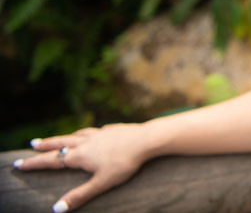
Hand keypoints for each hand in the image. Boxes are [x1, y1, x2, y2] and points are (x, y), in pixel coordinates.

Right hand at [14, 124, 152, 211]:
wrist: (147, 139)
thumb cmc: (125, 162)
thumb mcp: (101, 183)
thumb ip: (80, 195)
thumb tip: (56, 209)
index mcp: (81, 155)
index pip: (52, 160)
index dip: (35, 163)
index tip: (19, 163)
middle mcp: (87, 142)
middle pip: (61, 143)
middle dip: (46, 145)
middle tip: (33, 144)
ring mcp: (100, 134)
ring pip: (77, 135)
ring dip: (65, 137)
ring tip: (60, 139)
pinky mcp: (113, 129)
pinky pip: (95, 131)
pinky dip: (87, 133)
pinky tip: (93, 133)